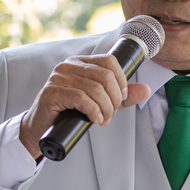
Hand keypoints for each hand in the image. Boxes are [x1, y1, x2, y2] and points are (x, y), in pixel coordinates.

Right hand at [19, 54, 152, 158]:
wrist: (43, 128)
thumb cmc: (71, 113)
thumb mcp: (101, 102)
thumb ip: (122, 96)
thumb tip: (146, 89)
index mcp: (81, 62)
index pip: (110, 62)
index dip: (121, 82)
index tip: (120, 99)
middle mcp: (68, 65)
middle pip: (106, 77)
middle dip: (114, 99)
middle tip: (111, 114)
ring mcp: (58, 77)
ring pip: (96, 89)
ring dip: (105, 109)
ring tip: (103, 119)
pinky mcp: (51, 92)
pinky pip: (81, 99)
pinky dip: (94, 111)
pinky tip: (94, 119)